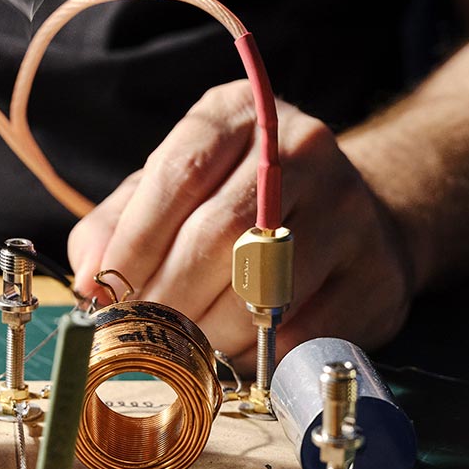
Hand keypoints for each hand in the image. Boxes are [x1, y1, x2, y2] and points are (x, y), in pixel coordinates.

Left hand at [68, 80, 412, 367]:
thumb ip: (120, 224)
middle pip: (220, 233)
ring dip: (210, 332)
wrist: (353, 214)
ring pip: (263, 286)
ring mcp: (350, 207)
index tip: (105, 292)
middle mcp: (302, 147)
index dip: (135, 242)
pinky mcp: (377, 270)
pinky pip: (307, 329)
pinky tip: (238, 353)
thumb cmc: (238, 203)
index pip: (178, 175)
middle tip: (139, 335)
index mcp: (239, 114)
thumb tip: (90, 278)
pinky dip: (259, 354)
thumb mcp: (174, 189)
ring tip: (185, 347)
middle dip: (167, 296)